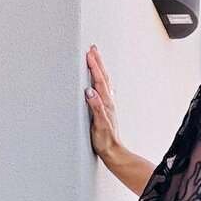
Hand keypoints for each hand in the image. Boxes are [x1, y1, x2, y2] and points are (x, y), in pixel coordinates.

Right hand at [85, 44, 120, 159]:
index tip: (88, 54)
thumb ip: (95, 108)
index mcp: (105, 103)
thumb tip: (90, 92)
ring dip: (99, 68)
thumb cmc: (104, 141)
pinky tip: (96, 79)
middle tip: (92, 49)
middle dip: (98, 62)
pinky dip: (99, 79)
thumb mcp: (99, 124)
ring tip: (94, 57)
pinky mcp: (104, 109)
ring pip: (103, 82)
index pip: (98, 81)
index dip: (94, 66)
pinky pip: (102, 89)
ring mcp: (106, 105)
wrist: (112, 151)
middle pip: (103, 77)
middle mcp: (107, 102)